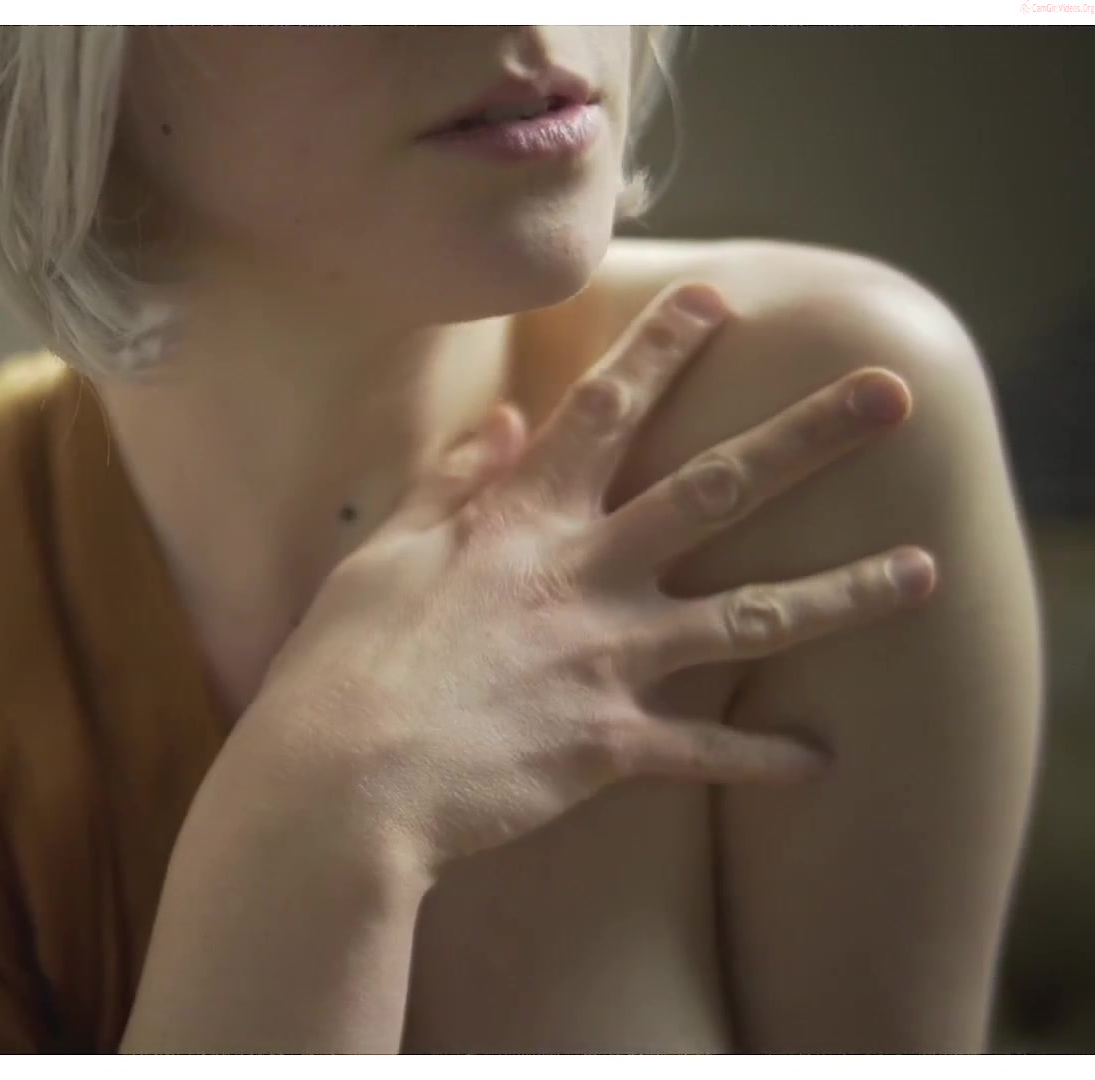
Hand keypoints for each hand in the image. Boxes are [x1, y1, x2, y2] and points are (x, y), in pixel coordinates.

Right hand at [232, 282, 936, 875]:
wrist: (342, 783)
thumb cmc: (342, 665)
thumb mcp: (381, 555)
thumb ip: (450, 486)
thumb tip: (503, 422)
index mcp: (519, 520)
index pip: (604, 411)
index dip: (663, 349)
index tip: (720, 302)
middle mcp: (582, 576)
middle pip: (715, 490)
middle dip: (809, 437)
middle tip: (890, 396)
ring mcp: (606, 659)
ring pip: (750, 617)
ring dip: (844, 592)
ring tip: (924, 569)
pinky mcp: (610, 745)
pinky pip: (705, 752)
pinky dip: (760, 757)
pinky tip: (818, 759)